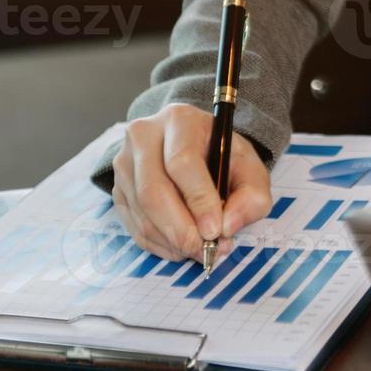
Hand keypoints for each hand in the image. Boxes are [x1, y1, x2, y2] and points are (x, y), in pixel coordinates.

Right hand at [111, 103, 272, 260]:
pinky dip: (158, 243)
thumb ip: (251, 195)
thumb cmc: (223, 157)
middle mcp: (144, 136)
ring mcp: (124, 162)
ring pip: (141, 210)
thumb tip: (228, 226)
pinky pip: (132, 224)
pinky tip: (181, 247)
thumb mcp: (249, 167)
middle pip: (153, 190)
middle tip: (204, 249)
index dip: (199, 200)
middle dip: (181, 228)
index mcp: (180, 120)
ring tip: (199, 250)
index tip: (215, 230)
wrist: (196, 147)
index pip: (182, 162)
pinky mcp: (118, 188)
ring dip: (170, 239)